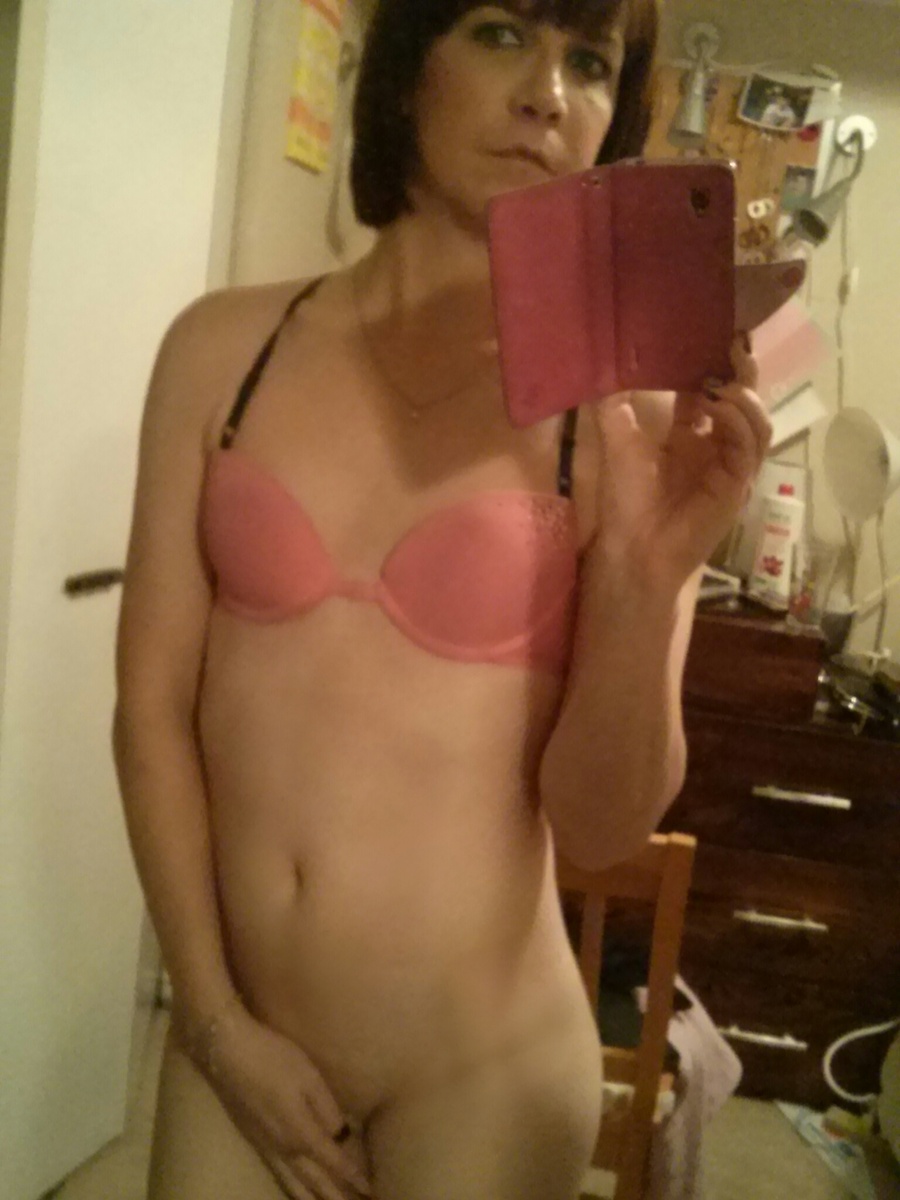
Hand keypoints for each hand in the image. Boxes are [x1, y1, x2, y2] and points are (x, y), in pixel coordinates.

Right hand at [185, 1002, 372, 1199]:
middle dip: (338, 1196)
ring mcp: (266, 1148)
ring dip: (315, 1198)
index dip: (355, 1178)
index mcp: (302, 1133)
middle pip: (316, 1182)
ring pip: (294, 1186)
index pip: (335, 1163)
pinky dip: (294, 1190)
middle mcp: (285, 1149)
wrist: (227, 1054)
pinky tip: (297, 1190)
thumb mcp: (309, 1077)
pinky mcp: (253, 1141)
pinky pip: (279, 1177)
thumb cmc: (273, 1059)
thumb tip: (342, 1135)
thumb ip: (327, 1109)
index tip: (371, 1189)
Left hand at [591, 334, 771, 587]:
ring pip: (757, 420)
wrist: (634, 548)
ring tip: (721, 381)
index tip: (709, 330)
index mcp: (690, 434)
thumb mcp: (617, 442)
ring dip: (743, 395)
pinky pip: (751, 446)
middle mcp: (715, 446)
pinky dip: (739, 421)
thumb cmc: (626, 500)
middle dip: (741, 370)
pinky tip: (720, 407)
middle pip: (743, 398)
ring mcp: (731, 465)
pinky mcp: (739, 484)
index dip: (712, 361)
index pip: (711, 388)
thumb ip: (614, 405)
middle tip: (732, 341)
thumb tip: (603, 363)